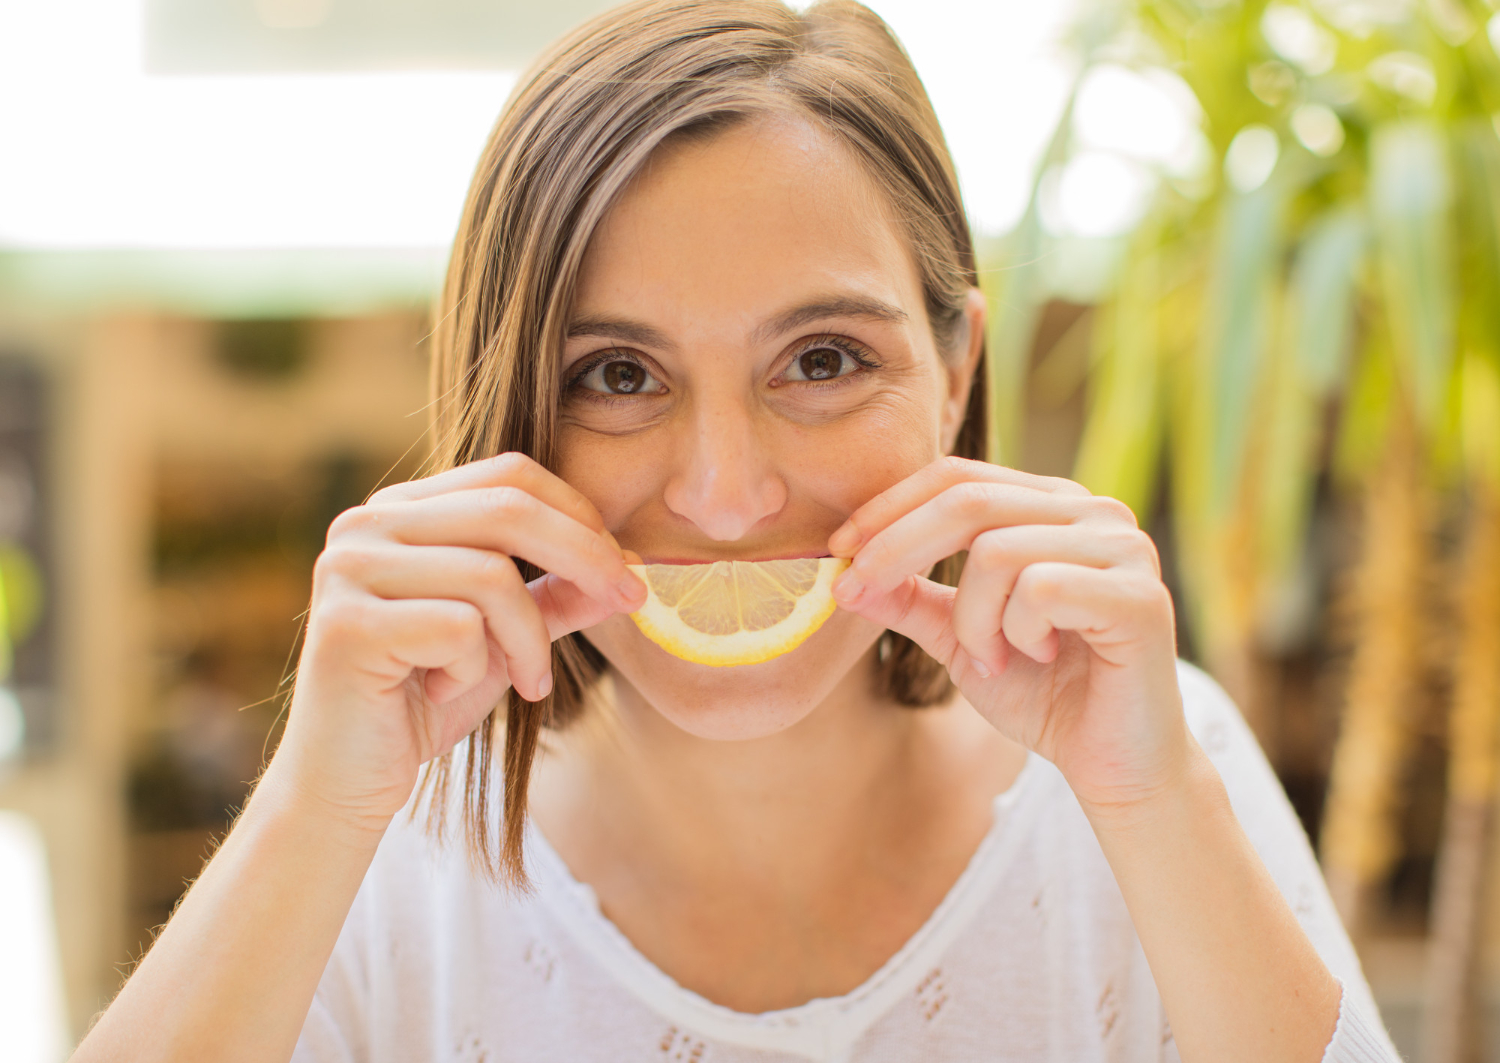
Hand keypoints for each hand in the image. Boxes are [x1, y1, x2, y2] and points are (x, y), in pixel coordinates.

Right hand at [270, 453, 646, 830]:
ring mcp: (349, 569)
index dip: (578, 513)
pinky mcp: (347, 624)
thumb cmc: (424, 702)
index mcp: (401, 510)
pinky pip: (458, 629)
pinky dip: (476, 670)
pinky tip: (444, 692)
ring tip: (525, 681)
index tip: (625, 566)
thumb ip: (558, 596)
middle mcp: (366, 524)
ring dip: (530, 640)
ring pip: (491, 576)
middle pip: (507, 509)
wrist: (346, 781)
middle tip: (629, 599)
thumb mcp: (508, 639)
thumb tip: (632, 566)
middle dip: (586, 556)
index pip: (509, 474)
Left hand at [826, 457, 1188, 812]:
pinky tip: (1039, 659)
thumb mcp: (959, 637)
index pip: (957, 477)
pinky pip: (1039, 590)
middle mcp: (1094, 511)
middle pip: (968, 499)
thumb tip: (844, 572)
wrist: (1113, 765)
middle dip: (896, 547)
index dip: (889, 507)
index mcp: (1052, 506)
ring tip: (994, 657)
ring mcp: (1124, 548)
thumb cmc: (1044, 694)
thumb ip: (911, 599)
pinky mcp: (1140, 595)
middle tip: (859, 591)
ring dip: (972, 619)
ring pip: (997, 552)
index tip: (839, 551)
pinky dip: (1015, 634)